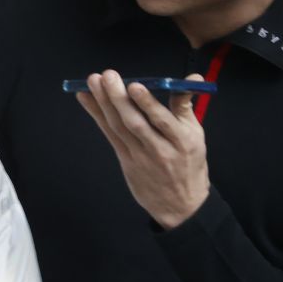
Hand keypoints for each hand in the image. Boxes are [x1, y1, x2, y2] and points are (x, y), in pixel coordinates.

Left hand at [76, 70, 209, 227]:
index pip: (163, 120)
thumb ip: (186, 105)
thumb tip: (192, 76)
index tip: (134, 85)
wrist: (181, 205)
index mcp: (181, 141)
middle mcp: (160, 149)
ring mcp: (140, 157)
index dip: (147, 103)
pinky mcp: (126, 162)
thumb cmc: (189, 164)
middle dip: (119, 98)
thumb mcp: (195, 135)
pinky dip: (97, 116)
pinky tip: (86, 100)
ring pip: (119, 128)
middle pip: (135, 123)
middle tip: (107, 76)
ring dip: (103, 104)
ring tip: (93, 82)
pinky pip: (110, 136)